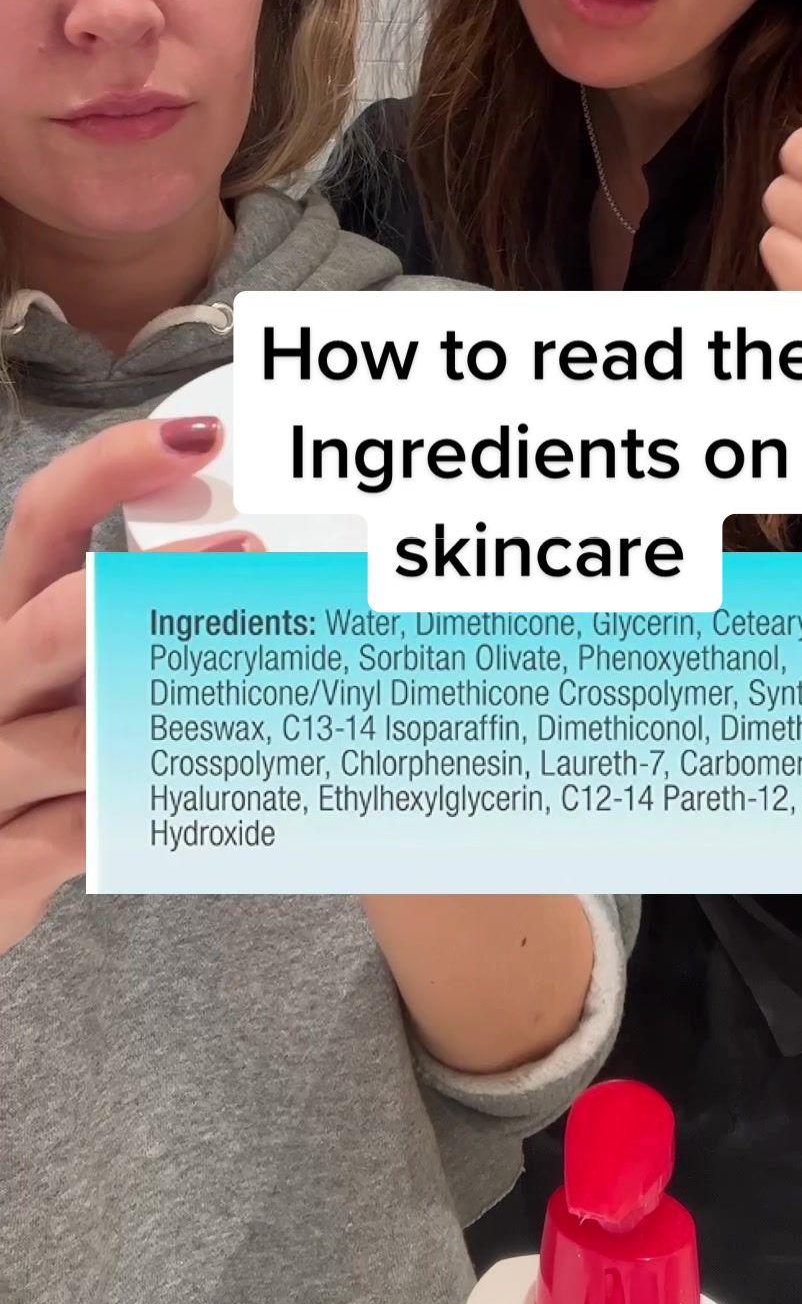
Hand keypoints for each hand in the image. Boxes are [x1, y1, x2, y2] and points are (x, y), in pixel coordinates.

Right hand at [0, 418, 260, 958]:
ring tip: (272, 702)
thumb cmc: (39, 774)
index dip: (110, 468)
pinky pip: (84, 835)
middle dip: (156, 583)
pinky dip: (152, 817)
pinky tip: (218, 809)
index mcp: (8, 626)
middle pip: (52, 615)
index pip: (42, 521)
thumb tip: (266, 572)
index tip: (202, 438)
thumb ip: (136, 637)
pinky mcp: (0, 865)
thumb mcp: (74, 688)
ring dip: (176, 716)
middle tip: (252, 553)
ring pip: (80, 736)